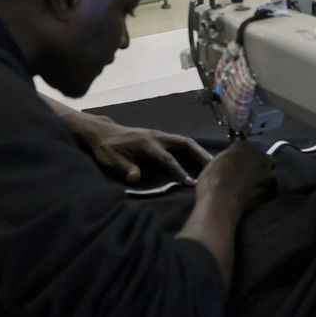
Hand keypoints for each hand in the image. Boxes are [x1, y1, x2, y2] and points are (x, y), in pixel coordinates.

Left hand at [76, 115, 212, 185]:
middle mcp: (157, 137)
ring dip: (199, 151)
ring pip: (184, 141)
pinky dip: (192, 149)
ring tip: (212, 164)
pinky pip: (180, 142)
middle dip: (199, 155)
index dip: (179, 171)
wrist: (102, 133)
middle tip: (213, 168)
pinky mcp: (160, 137)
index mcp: (146, 143)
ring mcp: (159, 135)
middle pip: (184, 143)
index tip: (190, 183)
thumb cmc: (107, 149)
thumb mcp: (111, 160)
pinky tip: (199, 159)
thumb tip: (136, 178)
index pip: (167, 159)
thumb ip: (125, 168)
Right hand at [195, 141, 273, 211]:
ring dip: (262, 181)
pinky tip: (252, 198)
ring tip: (248, 192)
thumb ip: (228, 159)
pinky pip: (270, 189)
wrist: (220, 199)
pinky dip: (264, 193)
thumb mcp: (215, 162)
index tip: (240, 170)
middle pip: (263, 160)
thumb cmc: (212, 182)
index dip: (244, 162)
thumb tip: (231, 164)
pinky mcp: (271, 185)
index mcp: (243, 146)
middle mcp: (258, 154)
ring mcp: (267, 169)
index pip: (249, 151)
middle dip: (258, 169)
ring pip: (268, 175)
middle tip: (247, 180)